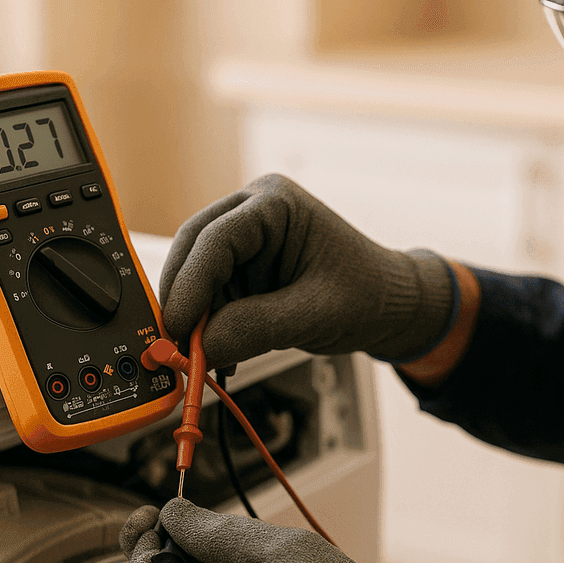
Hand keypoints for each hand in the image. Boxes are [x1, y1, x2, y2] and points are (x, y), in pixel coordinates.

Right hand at [160, 174, 456, 369]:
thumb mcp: (314, 314)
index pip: (214, 238)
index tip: (178, 328)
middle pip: (193, 252)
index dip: (189, 284)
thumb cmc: (367, 294)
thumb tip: (201, 348)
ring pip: (196, 279)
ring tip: (201, 359)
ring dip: (195, 320)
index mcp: (275, 203)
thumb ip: (256, 327)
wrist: (389, 305)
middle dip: (183, 302)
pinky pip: (210, 297)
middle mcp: (251, 213)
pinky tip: (218, 354)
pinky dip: (208, 327)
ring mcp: (244, 241)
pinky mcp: (241, 271)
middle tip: (174, 347)